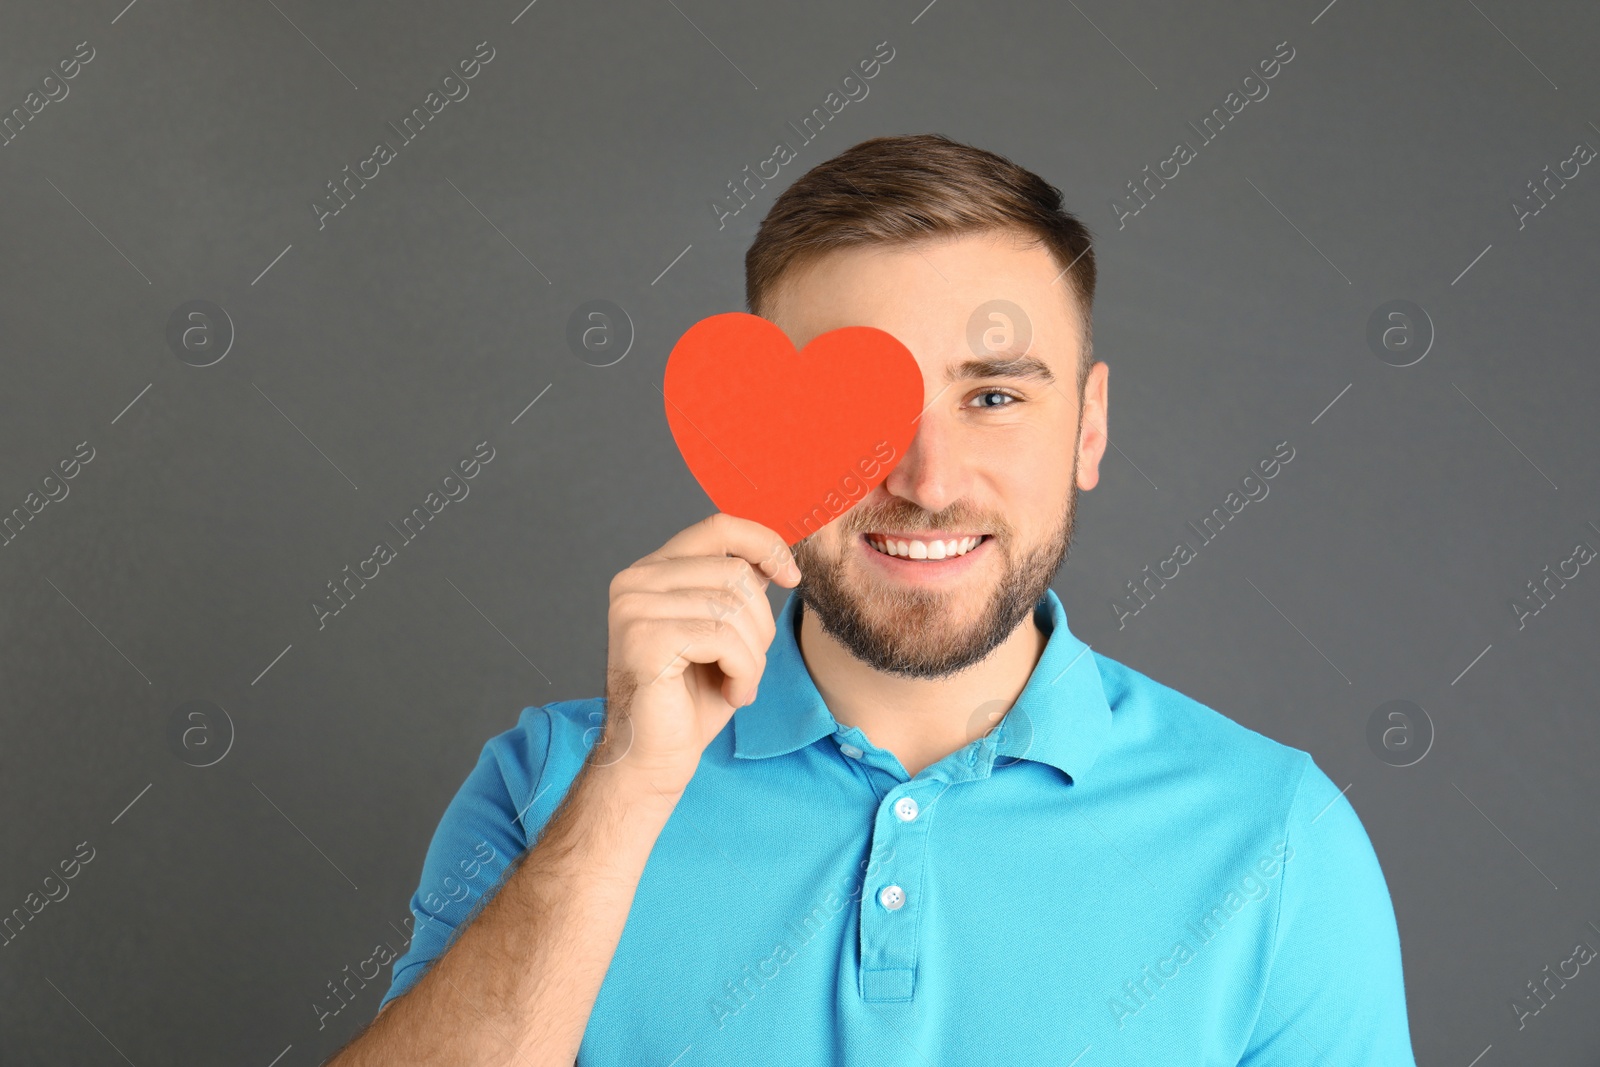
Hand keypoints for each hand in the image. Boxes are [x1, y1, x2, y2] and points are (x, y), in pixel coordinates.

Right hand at [597, 512, 801, 796]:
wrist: (653, 759)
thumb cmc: (689, 700)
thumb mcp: (724, 632)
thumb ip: (736, 590)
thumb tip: (774, 554)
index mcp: (652, 571)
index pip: (719, 526)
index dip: (764, 544)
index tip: (791, 576)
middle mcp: (635, 581)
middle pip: (735, 572)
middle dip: (760, 624)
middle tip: (748, 666)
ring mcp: (634, 608)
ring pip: (733, 607)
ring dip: (753, 655)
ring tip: (737, 684)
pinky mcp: (644, 639)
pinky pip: (723, 638)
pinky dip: (743, 671)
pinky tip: (731, 694)